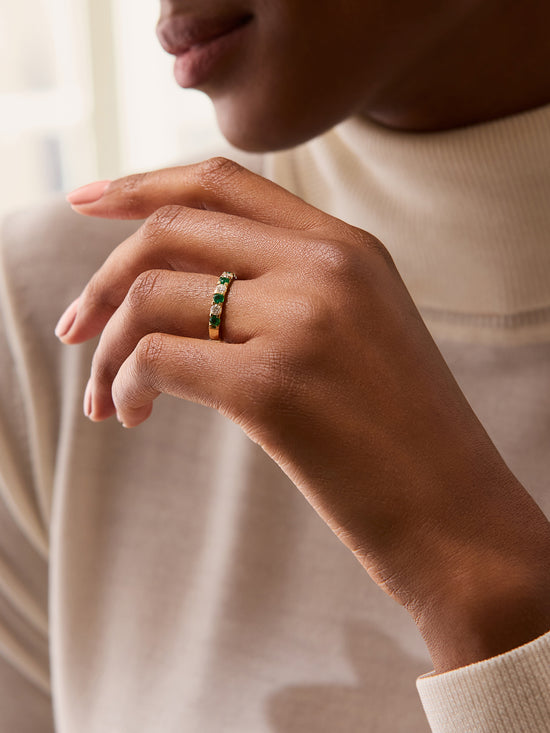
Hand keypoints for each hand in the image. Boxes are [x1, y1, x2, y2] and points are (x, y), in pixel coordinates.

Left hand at [58, 158, 549, 670]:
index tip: (86, 204)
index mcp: (348, 246)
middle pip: (172, 227)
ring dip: (107, 346)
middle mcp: (325, 266)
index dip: (143, 184)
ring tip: (107, 398)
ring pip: (151, 294)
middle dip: (102, 276)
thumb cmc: (401, 435)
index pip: (222, 181)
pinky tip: (131, 416)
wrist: (458, 517)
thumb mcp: (357, 333)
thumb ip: (287, 291)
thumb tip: (185, 288)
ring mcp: (302, 321)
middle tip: (72, 328)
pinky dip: (125, 383)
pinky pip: (157, 358)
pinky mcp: (274, 386)